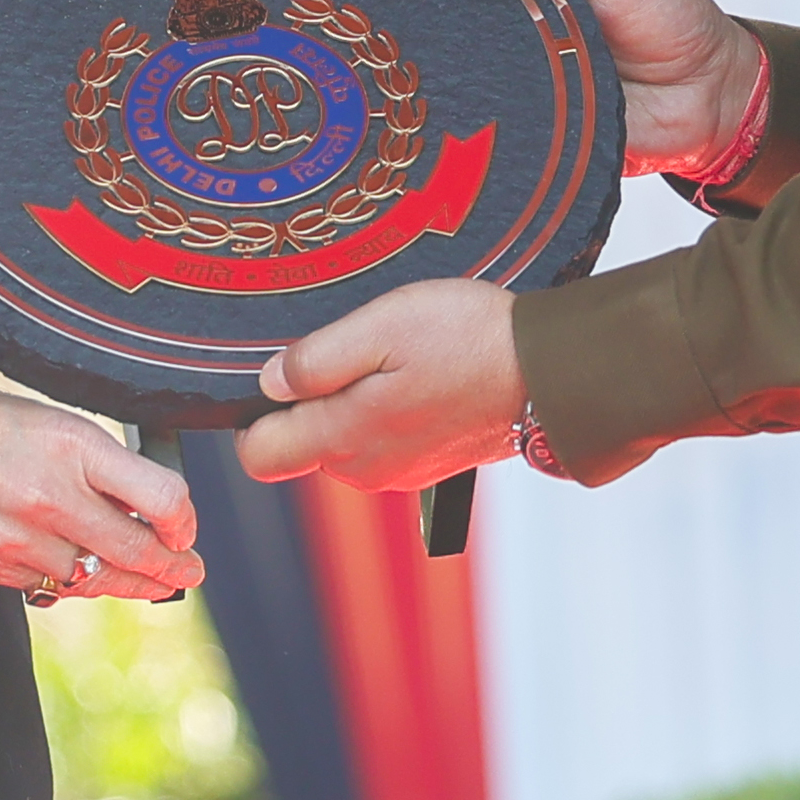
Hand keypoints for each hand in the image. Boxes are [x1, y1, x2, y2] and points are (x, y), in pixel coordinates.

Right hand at [0, 372, 203, 600]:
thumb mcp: (49, 419)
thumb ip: (98, 462)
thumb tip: (145, 505)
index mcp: (74, 446)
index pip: (162, 499)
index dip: (185, 522)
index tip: (185, 529)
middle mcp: (53, 496)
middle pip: (136, 551)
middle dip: (171, 570)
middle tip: (187, 574)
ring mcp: (21, 538)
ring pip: (94, 579)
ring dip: (126, 583)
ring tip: (148, 584)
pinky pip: (49, 586)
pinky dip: (72, 583)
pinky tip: (84, 577)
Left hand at [235, 276, 526, 492]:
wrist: (548, 372)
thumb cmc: (470, 341)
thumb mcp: (382, 327)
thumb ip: (317, 361)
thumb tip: (268, 383)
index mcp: (345, 438)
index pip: (259, 456)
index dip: (251, 416)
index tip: (275, 375)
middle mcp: (365, 469)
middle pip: (300, 445)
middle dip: (307, 402)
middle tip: (348, 347)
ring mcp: (398, 473)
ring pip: (341, 442)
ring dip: (349, 403)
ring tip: (390, 355)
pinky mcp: (426, 467)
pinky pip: (380, 442)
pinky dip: (385, 411)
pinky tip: (415, 375)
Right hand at [473, 0, 759, 179]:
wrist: (714, 95)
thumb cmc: (672, 18)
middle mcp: (524, 37)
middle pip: (471, 33)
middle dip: (461, 32)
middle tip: (451, 27)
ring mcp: (530, 85)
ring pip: (484, 84)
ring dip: (482, 80)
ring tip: (480, 71)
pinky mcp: (541, 133)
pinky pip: (510, 131)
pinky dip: (505, 125)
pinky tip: (496, 117)